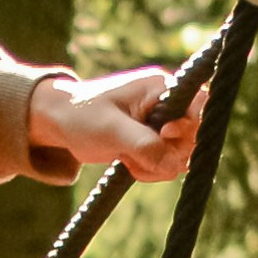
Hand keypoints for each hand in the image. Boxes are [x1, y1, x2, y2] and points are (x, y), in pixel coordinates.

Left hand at [27, 67, 198, 185]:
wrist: (58, 123)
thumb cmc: (81, 115)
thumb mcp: (111, 130)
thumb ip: (144, 145)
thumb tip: (173, 165)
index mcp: (160, 88)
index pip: (199, 104)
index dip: (189, 126)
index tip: (165, 135)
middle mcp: (166, 104)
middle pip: (192, 137)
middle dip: (167, 154)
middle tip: (135, 155)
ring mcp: (161, 124)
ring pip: (180, 155)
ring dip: (156, 166)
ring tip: (127, 159)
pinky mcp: (153, 142)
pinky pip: (166, 164)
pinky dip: (150, 170)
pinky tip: (127, 164)